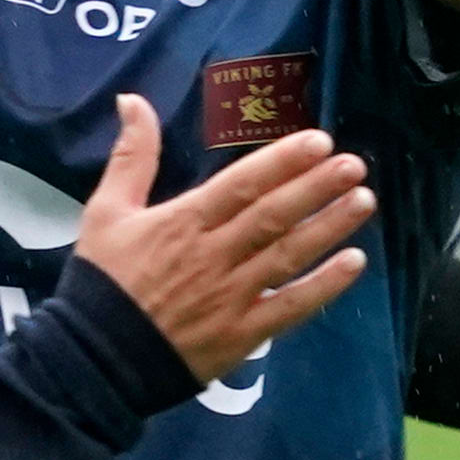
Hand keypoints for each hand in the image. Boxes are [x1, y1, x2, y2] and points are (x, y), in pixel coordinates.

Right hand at [70, 96, 372, 382]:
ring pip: (288, 256)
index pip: (242, 185)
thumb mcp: (106, 211)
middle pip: (273, 216)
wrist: (95, 359)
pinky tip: (354, 263)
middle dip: (316, 188)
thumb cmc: (102, 281)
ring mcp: (231, 296)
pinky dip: (324, 287)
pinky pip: (290, 307)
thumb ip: (131, 155)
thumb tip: (133, 99)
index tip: (319, 141)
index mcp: (183, 222)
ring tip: (364, 201)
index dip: (283, 161)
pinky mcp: (242, 334)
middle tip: (354, 165)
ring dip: (329, 227)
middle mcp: (214, 255)